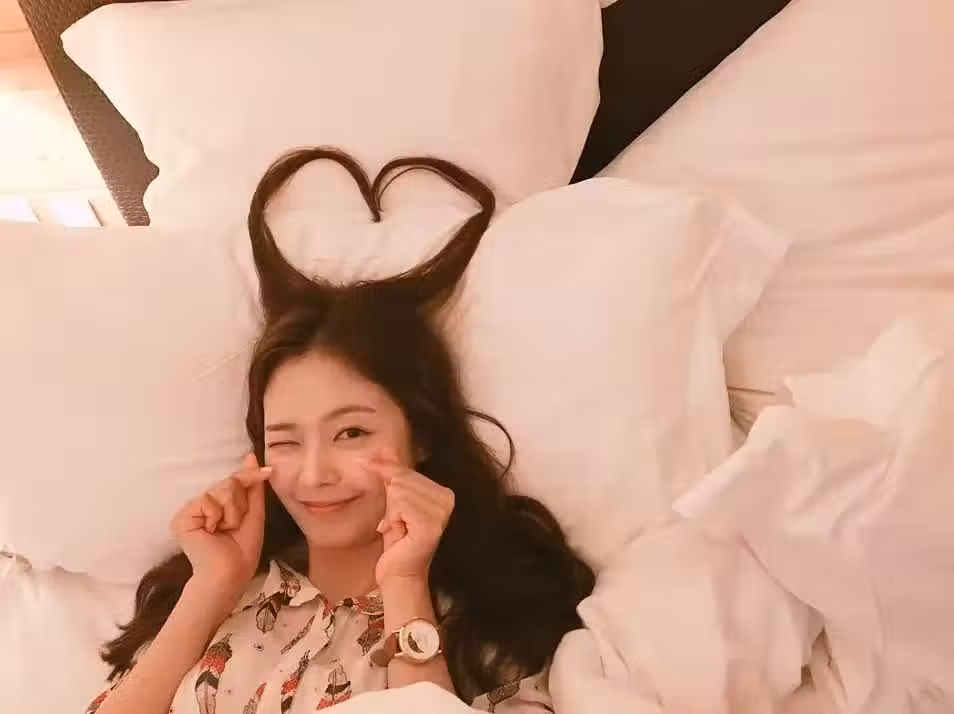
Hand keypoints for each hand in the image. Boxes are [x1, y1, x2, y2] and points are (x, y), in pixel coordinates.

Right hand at [171, 454, 271, 601]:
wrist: (228, 574)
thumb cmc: (243, 550)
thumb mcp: (253, 513)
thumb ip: (252, 487)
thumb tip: (251, 457)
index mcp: (218, 506)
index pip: (235, 481)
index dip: (250, 476)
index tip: (268, 471)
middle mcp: (203, 505)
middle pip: (229, 482)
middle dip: (240, 503)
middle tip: (235, 524)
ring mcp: (191, 510)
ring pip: (221, 489)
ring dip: (232, 511)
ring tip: (225, 529)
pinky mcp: (182, 517)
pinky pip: (208, 499)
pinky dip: (218, 515)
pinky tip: (212, 531)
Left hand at [367, 452, 454, 586]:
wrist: (399, 573)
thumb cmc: (397, 541)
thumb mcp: (394, 502)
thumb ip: (394, 474)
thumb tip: (386, 448)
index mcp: (443, 492)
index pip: (407, 471)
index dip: (386, 470)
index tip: (368, 463)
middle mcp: (447, 499)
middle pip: (402, 479)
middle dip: (391, 500)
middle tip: (397, 521)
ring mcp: (441, 512)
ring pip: (399, 491)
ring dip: (392, 512)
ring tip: (400, 527)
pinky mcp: (431, 524)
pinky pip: (400, 504)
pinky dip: (393, 518)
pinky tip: (401, 531)